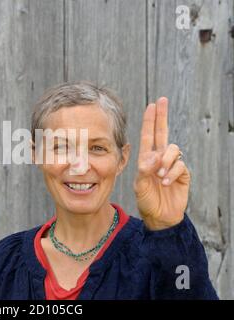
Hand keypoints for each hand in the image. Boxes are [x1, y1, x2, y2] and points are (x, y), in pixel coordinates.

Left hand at [133, 97, 190, 230]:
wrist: (160, 216)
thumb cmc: (147, 200)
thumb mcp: (140, 186)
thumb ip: (144, 171)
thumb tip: (154, 156)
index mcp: (147, 159)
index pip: (148, 136)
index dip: (150, 121)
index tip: (152, 105)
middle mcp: (159, 158)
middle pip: (162, 133)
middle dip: (162, 116)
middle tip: (162, 100)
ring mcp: (171, 165)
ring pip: (172, 149)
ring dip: (165, 161)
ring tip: (159, 176)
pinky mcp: (182, 173)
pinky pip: (180, 165)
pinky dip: (172, 173)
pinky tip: (166, 183)